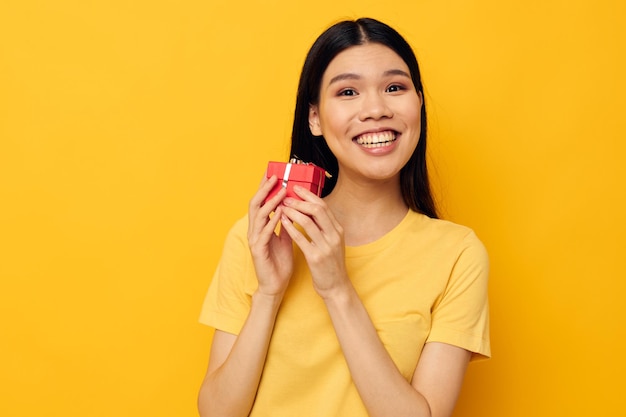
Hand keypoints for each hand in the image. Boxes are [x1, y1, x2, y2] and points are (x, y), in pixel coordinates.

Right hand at [247, 175, 293, 296]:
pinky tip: (280, 213)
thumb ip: (286, 224)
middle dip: (264, 189)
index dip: (265, 187)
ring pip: (258, 215)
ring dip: (270, 202)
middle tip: (275, 177)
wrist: (276, 285)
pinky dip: (272, 221)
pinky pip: (264, 233)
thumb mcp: (285, 239)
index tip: (273, 173)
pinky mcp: (258, 251)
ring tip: (281, 191)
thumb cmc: (280, 262)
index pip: (261, 202)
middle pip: (255, 204)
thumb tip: (293, 208)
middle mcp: (254, 230)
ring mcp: (254, 240)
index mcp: (260, 227)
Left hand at [279, 186, 349, 298]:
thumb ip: (324, 227)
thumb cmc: (330, 264)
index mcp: (338, 230)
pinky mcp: (316, 257)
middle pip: (318, 209)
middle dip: (300, 201)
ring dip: (293, 212)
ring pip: (308, 221)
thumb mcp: (332, 242)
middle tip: (286, 197)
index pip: (323, 206)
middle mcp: (334, 235)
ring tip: (281, 208)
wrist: (336, 287)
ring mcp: (326, 246)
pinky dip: (290, 228)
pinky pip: (301, 238)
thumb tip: (311, 209)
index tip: (296, 188)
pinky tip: (282, 222)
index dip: (309, 195)